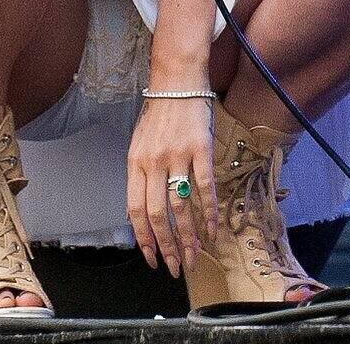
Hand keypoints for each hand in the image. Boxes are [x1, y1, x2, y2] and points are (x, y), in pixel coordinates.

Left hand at [126, 95, 218, 277]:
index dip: (143, 238)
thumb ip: (140, 176)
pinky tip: (214, 230)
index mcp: (135, 163)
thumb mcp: (139, 144)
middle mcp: (153, 162)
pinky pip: (205, 188)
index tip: (151, 259)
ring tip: (195, 257)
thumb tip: (137, 213)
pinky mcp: (200, 149)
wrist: (177, 82)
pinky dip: (210, 213)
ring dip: (188, 237)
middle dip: (167, 246)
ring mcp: (177, 155)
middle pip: (157, 214)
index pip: (135, 209)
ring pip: (181, 206)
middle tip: (177, 267)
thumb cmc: (158, 115)